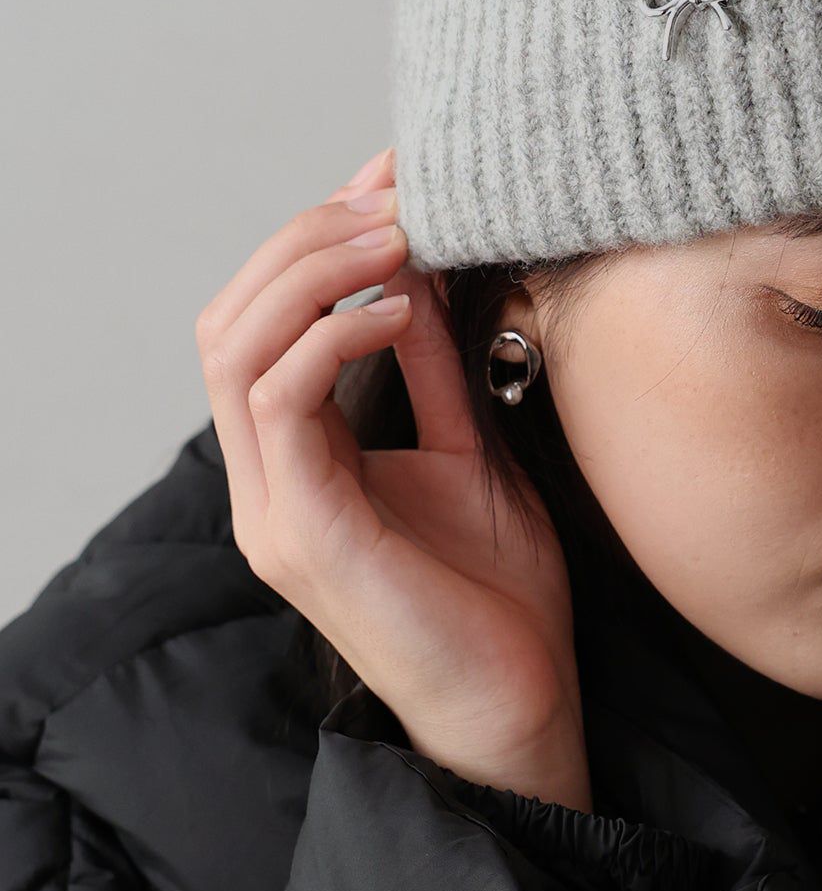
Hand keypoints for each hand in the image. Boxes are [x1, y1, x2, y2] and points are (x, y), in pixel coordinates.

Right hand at [194, 145, 590, 809]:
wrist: (522, 709)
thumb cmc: (499, 595)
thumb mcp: (468, 449)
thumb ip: (435, 369)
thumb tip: (427, 271)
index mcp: (296, 460)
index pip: (262, 321)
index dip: (317, 239)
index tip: (394, 181)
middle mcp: (267, 480)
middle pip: (229, 317)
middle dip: (306, 238)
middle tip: (392, 195)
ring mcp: (274, 510)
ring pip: (234, 348)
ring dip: (313, 272)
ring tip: (396, 235)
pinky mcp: (304, 535)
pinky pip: (280, 406)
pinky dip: (330, 338)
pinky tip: (401, 308)